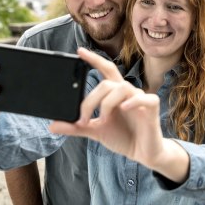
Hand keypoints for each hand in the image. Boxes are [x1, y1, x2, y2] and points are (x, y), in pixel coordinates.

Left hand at [50, 48, 188, 182]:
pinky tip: (123, 108)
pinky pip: (145, 98)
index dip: (94, 59)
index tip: (79, 51)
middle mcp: (127, 92)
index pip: (105, 70)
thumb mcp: (95, 132)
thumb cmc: (122, 137)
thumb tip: (52, 125)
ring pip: (122, 88)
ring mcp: (141, 99)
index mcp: (115, 94)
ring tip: (101, 121)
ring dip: (106, 104)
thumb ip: (76, 127)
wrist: (142, 153)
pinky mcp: (152, 108)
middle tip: (82, 118)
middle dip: (91, 99)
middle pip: (108, 82)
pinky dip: (133, 101)